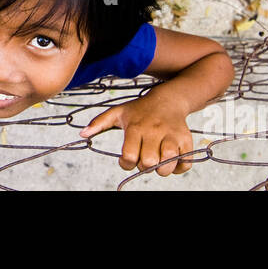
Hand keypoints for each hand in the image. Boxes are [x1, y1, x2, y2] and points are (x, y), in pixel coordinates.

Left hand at [79, 96, 195, 176]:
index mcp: (136, 127)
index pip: (129, 156)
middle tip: (143, 158)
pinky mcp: (186, 139)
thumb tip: (82, 134)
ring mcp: (171, 136)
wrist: (169, 99)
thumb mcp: (118, 112)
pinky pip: (185, 163)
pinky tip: (172, 162)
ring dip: (161, 169)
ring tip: (158, 162)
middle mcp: (154, 131)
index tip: (127, 158)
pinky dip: (179, 168)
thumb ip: (99, 123)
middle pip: (148, 163)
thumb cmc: (140, 109)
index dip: (126, 163)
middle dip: (143, 167)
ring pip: (167, 164)